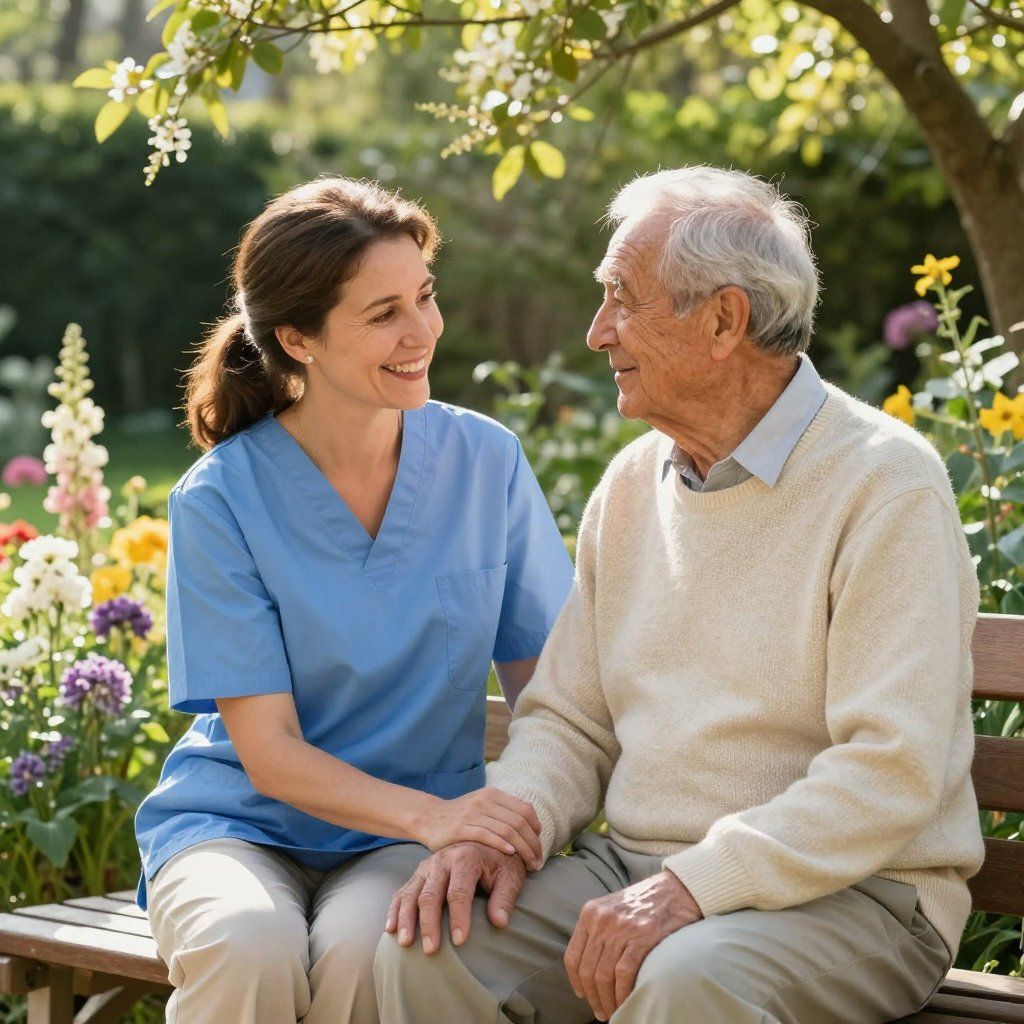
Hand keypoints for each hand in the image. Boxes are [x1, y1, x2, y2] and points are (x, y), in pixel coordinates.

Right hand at [385, 841, 525, 954]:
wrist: (488, 842)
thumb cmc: (501, 863)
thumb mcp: (510, 876)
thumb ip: (504, 898)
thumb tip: (499, 922)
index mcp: (466, 858)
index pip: (459, 891)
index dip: (459, 917)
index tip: (460, 941)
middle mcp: (442, 860)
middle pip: (430, 894)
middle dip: (429, 923)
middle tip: (431, 950)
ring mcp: (427, 867)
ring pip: (411, 893)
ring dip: (406, 919)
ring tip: (405, 943)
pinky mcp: (419, 874)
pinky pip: (402, 892)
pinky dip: (395, 910)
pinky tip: (390, 929)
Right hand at [416, 787, 542, 869]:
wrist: (429, 818)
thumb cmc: (461, 817)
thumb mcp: (483, 807)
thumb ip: (504, 812)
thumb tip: (532, 827)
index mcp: (493, 795)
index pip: (526, 810)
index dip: (537, 830)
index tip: (539, 847)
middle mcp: (485, 800)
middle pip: (520, 822)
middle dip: (533, 844)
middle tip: (537, 862)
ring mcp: (472, 813)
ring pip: (507, 830)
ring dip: (523, 850)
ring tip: (529, 865)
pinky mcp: (460, 827)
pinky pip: (487, 835)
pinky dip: (502, 844)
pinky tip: (511, 854)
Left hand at [564, 870, 702, 1020]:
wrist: (676, 888)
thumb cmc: (645, 901)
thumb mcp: (612, 907)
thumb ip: (598, 929)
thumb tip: (590, 964)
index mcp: (590, 912)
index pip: (573, 956)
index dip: (576, 981)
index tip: (582, 995)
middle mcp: (601, 920)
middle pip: (587, 970)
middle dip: (593, 997)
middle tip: (600, 1012)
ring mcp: (620, 928)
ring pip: (603, 975)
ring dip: (607, 1000)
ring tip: (612, 1012)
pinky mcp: (641, 937)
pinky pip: (624, 974)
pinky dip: (622, 994)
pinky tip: (625, 1002)